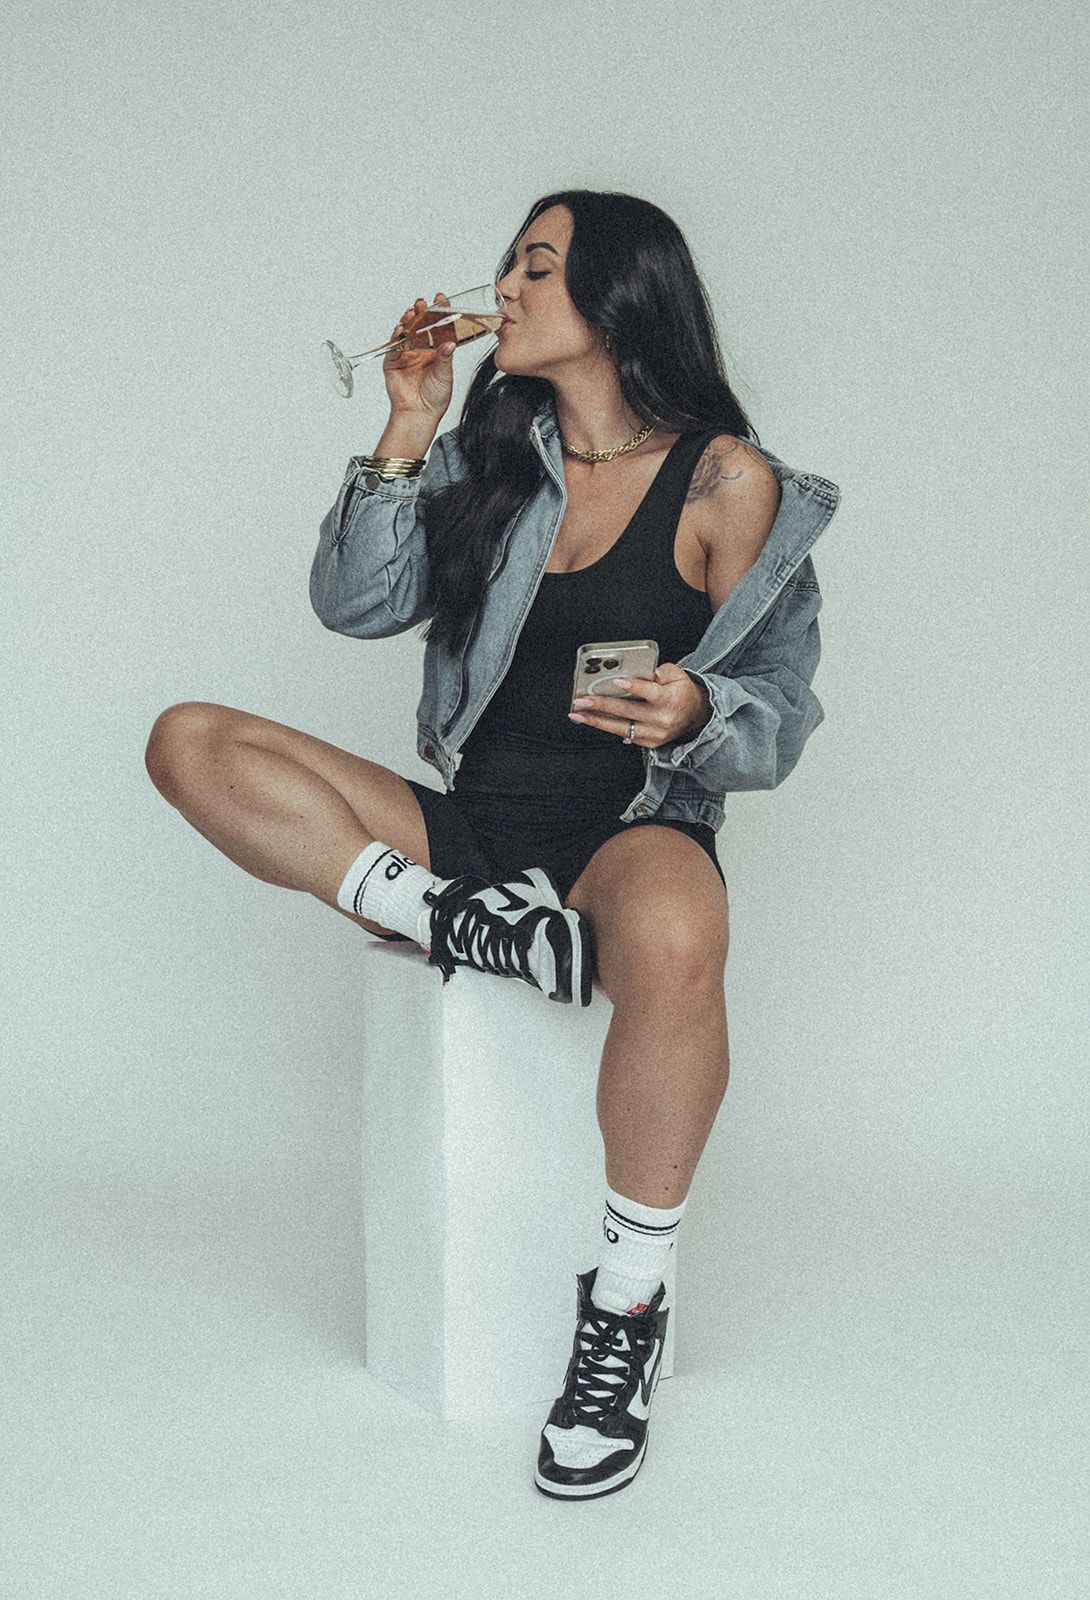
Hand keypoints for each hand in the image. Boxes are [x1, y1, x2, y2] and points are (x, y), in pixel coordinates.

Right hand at [382, 292, 455, 419]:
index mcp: (436, 350)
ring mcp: (406, 354)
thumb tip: (450, 343)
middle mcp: (420, 349)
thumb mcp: (445, 375)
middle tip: (423, 303)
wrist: (419, 414)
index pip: (437, 326)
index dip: (439, 312)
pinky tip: (400, 329)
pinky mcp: (393, 361)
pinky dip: (396, 336)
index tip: (441, 299)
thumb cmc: (435, 398)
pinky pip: (394, 345)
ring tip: (412, 312)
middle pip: (420, 325)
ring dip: (408, 320)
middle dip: (421, 312)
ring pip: (406, 331)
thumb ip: (446, 358)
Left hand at [568, 662, 710, 747]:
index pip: (650, 692)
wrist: (696, 715)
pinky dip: (606, 727)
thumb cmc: (681, 691)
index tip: (617, 681)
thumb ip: (656, 672)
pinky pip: (624, 734)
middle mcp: (662, 719)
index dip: (633, 687)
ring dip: (596, 721)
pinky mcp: (649, 743)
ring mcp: (655, 734)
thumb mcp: (676, 675)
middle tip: (581, 700)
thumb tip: (633, 672)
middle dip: (601, 705)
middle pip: (628, 711)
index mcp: (670, 699)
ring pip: (621, 727)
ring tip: (577, 715)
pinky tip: (591, 720)